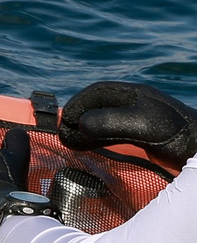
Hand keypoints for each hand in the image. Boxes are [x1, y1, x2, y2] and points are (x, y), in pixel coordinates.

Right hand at [60, 80, 196, 169]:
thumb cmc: (177, 134)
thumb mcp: (142, 124)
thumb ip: (110, 122)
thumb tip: (80, 125)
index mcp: (135, 94)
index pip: (97, 92)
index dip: (77, 104)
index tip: (65, 122)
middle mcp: (137, 104)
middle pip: (99, 107)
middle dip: (79, 119)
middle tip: (65, 136)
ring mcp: (143, 121)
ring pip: (106, 122)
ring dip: (87, 132)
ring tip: (73, 144)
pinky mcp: (148, 139)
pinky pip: (117, 136)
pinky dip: (101, 141)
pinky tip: (95, 150)